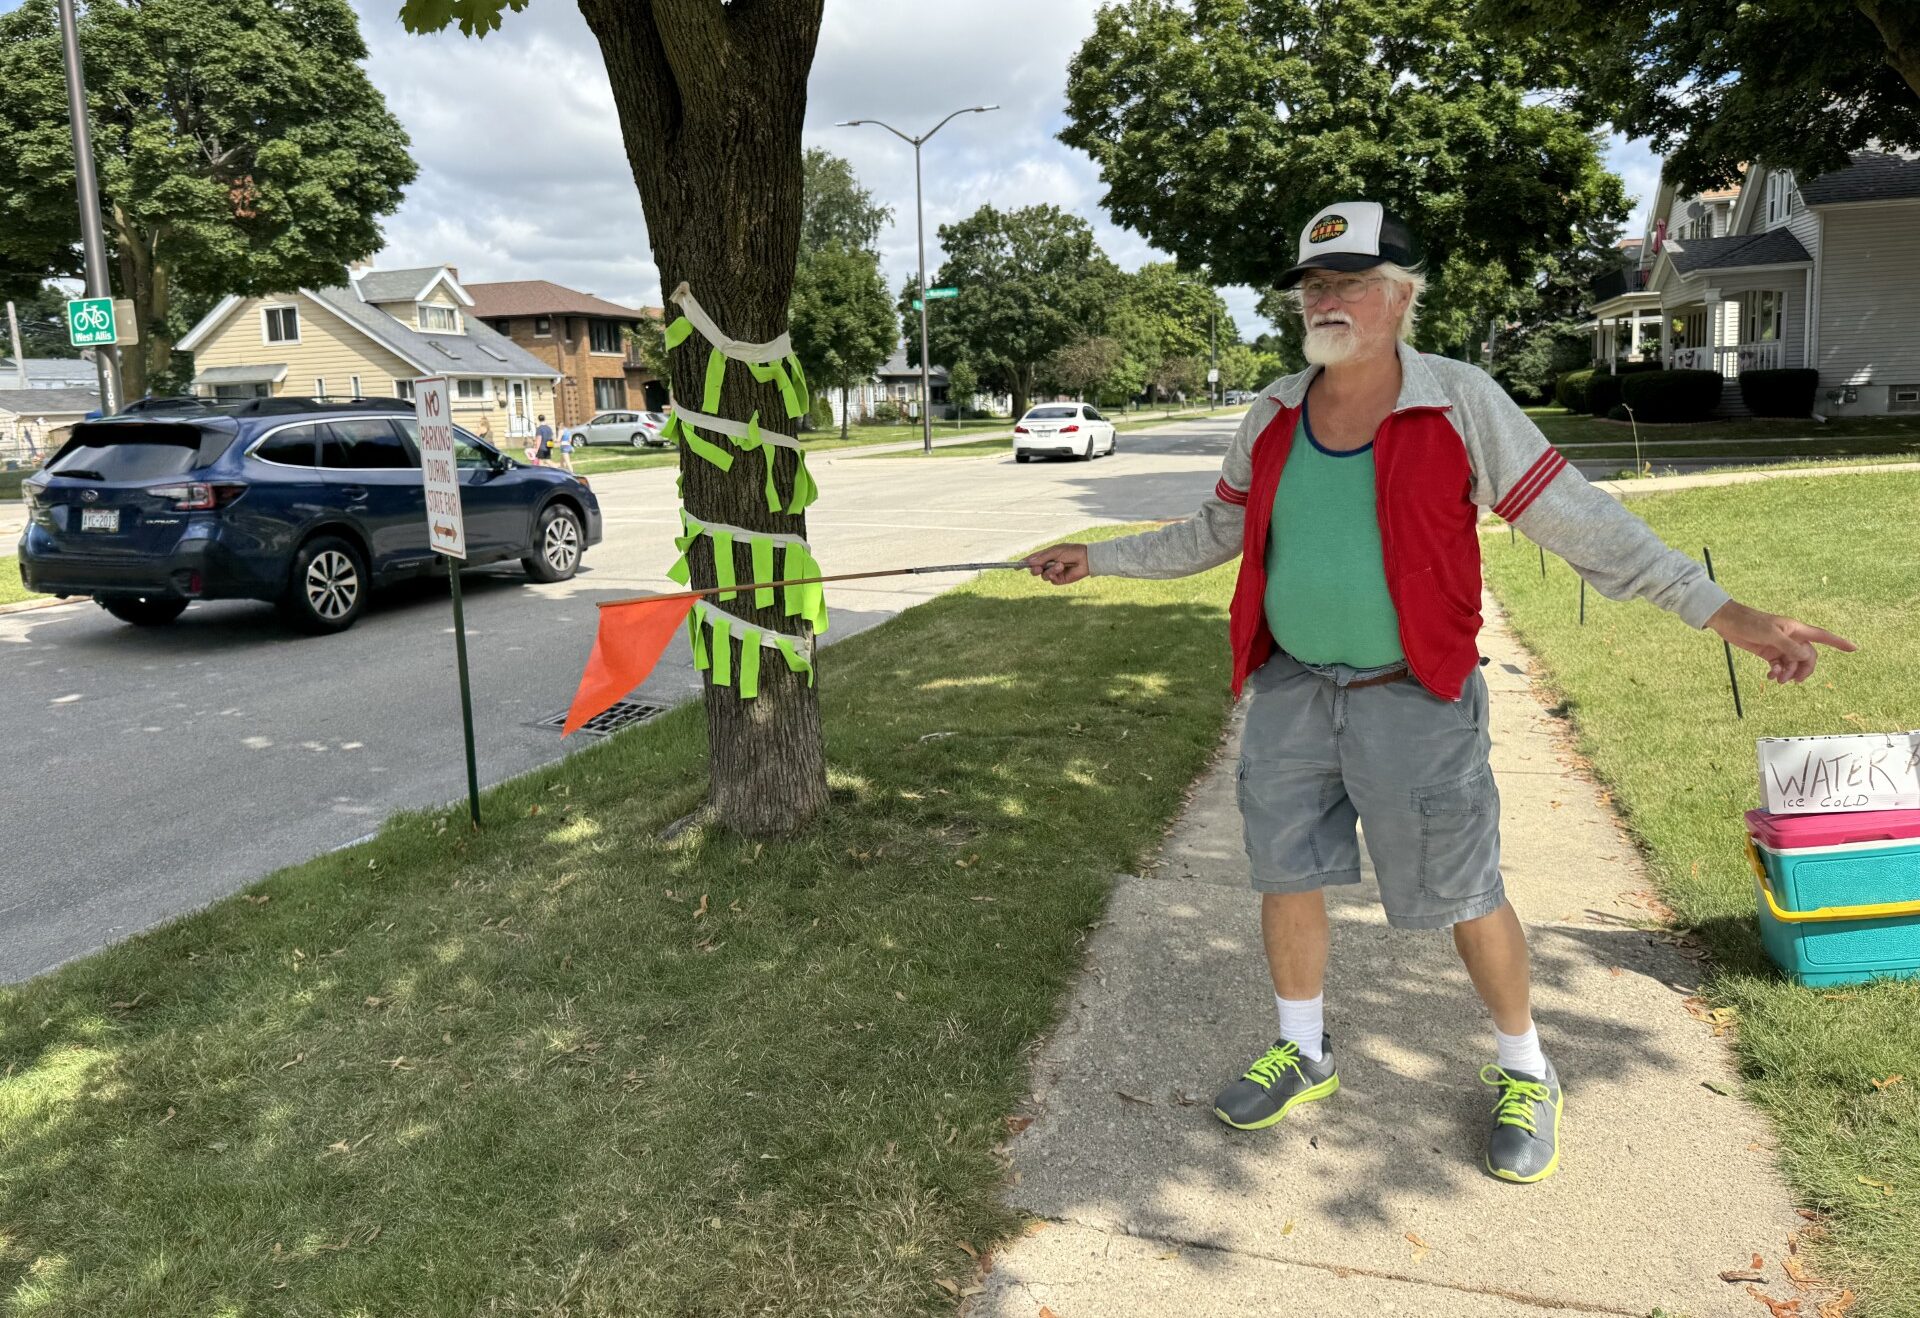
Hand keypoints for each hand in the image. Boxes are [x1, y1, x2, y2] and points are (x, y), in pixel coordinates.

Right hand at [1025, 543, 1089, 585]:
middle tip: (1037, 569)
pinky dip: (1054, 573)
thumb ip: (1042, 557)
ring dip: (1049, 570)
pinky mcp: (1059, 580)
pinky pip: (1050, 579)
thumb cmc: (1071, 551)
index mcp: (1047, 555)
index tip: (1016, 566)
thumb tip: (1028, 561)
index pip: (1033, 559)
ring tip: (1059, 565)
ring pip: (1042, 576)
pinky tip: (1062, 568)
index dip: (1024, 562)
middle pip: (1034, 570)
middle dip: (1034, 569)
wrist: (1085, 559)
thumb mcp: (1055, 551)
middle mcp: (1048, 564)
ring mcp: (1053, 573)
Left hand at [1706, 600, 1855, 683]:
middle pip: (1808, 657)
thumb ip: (1789, 647)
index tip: (1854, 649)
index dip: (1839, 643)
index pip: (1823, 636)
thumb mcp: (1771, 635)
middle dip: (1804, 669)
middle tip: (1794, 681)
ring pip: (1793, 664)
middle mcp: (1791, 638)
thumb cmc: (1750, 623)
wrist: (1728, 622)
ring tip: (1776, 678)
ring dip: (1788, 673)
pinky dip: (1777, 673)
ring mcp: (1780, 646)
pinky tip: (1770, 676)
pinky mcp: (1768, 653)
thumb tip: (1806, 657)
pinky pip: (1780, 666)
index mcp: (1796, 629)